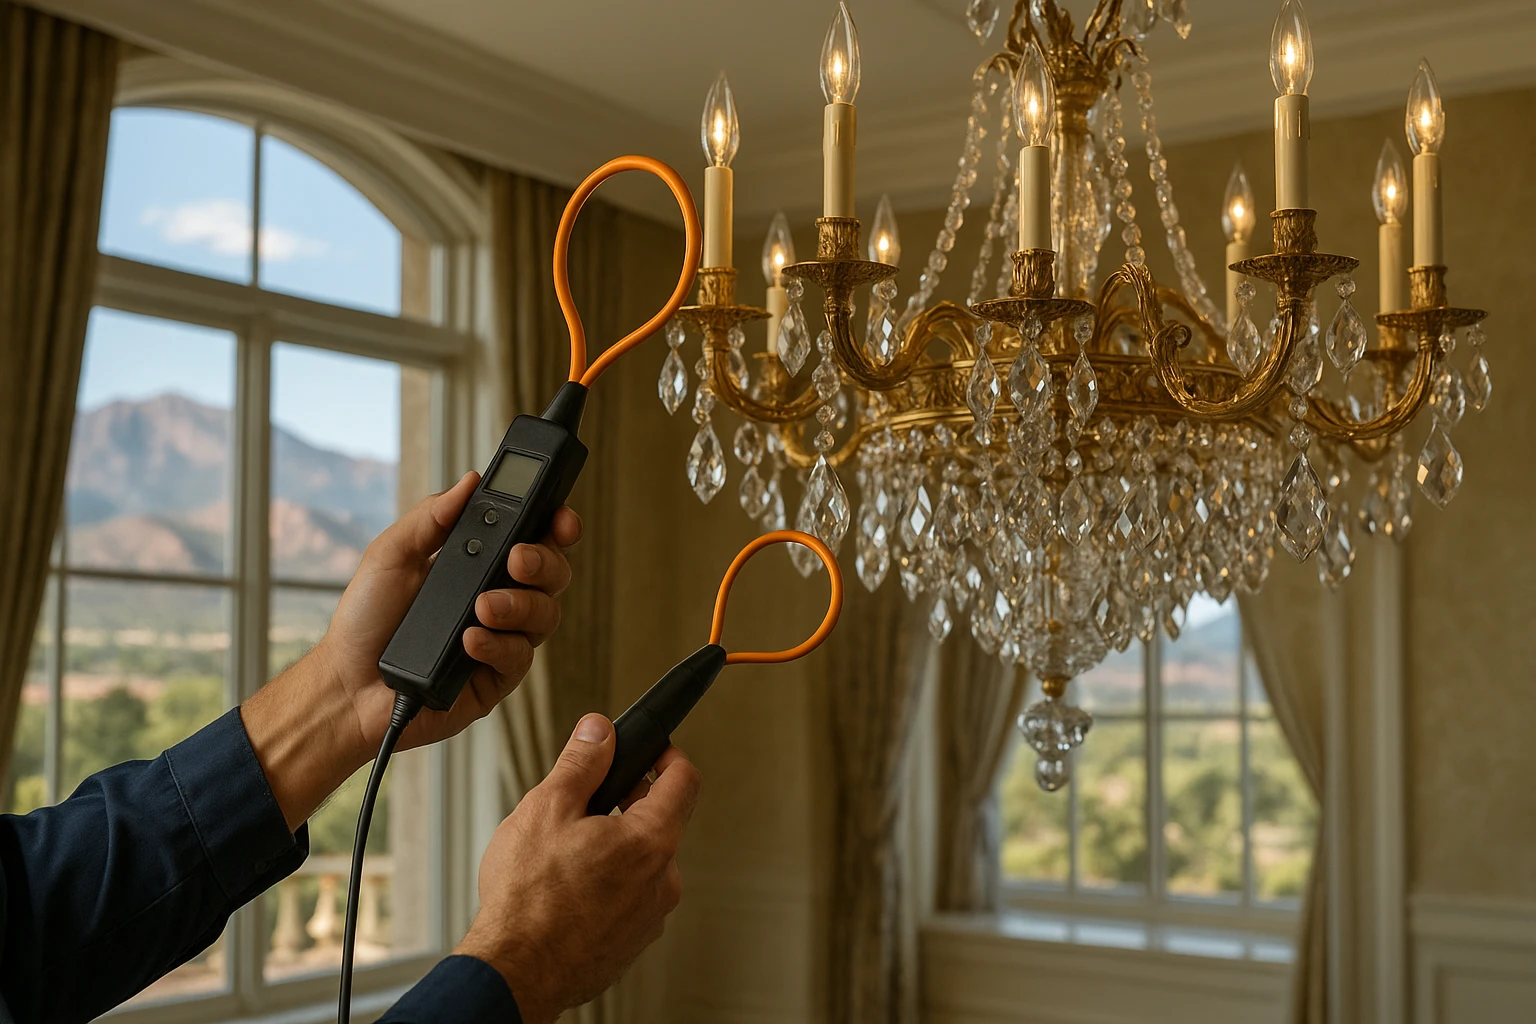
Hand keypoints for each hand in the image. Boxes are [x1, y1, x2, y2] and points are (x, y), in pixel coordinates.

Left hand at [243, 471, 581, 830]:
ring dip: (518, 605)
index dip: (557, 524)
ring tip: (481, 607)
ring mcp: (502, 638)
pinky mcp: (497, 677)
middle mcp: (500, 597)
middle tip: (516, 559)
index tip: (559, 518)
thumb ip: (432, 517)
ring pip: (546, 615)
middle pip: (554, 573)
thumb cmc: (365, 620)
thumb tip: (470, 482)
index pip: (535, 537)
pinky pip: (521, 657)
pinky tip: (469, 640)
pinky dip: (497, 644)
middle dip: (544, 561)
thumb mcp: (392, 554)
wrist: (346, 683)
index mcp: (480, 563)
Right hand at [454, 715, 701, 1023]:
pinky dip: (606, 885)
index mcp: (651, 842)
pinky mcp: (631, 943)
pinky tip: (567, 890)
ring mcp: (649, 916)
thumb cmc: (529, 900)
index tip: (652, 751)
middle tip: (588, 803)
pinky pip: (628, 899)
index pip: (684, 780)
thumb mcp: (547, 808)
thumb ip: (581, 763)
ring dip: (613, 849)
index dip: (667, 756)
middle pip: (660, 822)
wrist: (515, 972)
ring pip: (641, 864)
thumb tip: (599, 731)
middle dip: (627, 805)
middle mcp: (662, 881)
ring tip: (567, 854)